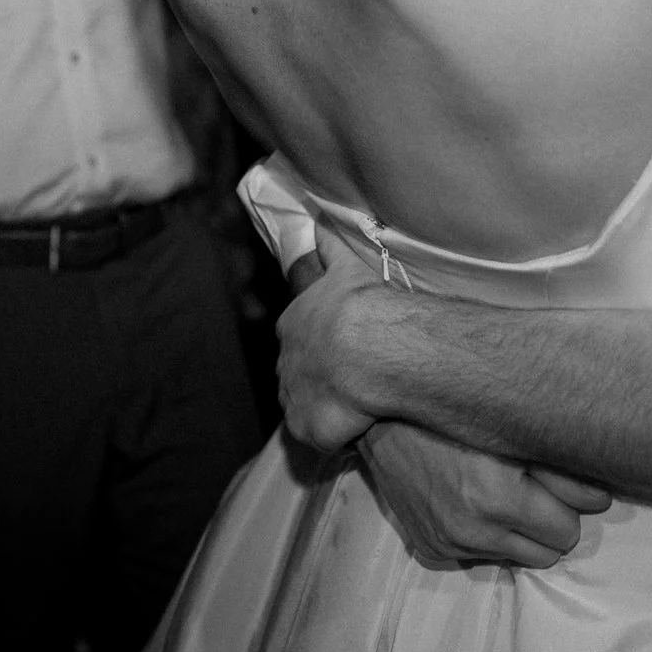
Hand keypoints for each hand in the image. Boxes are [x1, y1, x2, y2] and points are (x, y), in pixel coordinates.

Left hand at [275, 242, 389, 453]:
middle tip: (352, 381)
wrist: (366, 348)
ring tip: (357, 409)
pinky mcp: (306, 428)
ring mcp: (293, 398)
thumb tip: (318, 216)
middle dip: (318, 378)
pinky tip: (358, 430)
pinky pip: (320, 435)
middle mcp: (285, 363)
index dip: (319, 344)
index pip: (297, 337)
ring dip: (326, 407)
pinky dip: (336, 435)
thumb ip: (330, 245)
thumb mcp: (344, 265)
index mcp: (291, 324)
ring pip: (305, 405)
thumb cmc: (360, 305)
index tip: (342, 349)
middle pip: (296, 374)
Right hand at [359, 420, 612, 569]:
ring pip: (519, 558)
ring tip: (510, 494)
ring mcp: (448, 543)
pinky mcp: (430, 548)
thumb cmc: (453, 412)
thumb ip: (563, 466)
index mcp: (496, 499)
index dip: (573, 503)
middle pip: (549, 553)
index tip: (566, 481)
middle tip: (539, 488)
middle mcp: (470, 530)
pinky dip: (487, 535)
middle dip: (552, 522)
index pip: (568, 530)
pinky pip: (481, 555)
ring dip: (522, 532)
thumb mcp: (513, 431)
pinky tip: (474, 501)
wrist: (380, 415)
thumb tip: (604, 496)